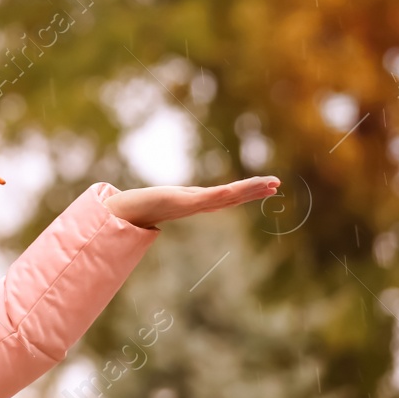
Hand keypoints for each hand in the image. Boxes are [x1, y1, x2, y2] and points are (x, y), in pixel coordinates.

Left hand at [102, 176, 280, 229]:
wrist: (121, 213)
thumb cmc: (139, 205)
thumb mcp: (162, 197)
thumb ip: (172, 198)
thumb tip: (179, 196)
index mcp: (195, 202)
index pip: (227, 196)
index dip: (247, 192)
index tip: (269, 185)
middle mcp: (196, 204)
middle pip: (231, 197)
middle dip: (254, 191)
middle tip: (277, 184)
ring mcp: (190, 205)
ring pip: (224, 197)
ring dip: (246, 191)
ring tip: (268, 184)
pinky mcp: (180, 203)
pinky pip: (205, 199)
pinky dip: (222, 195)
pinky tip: (234, 190)